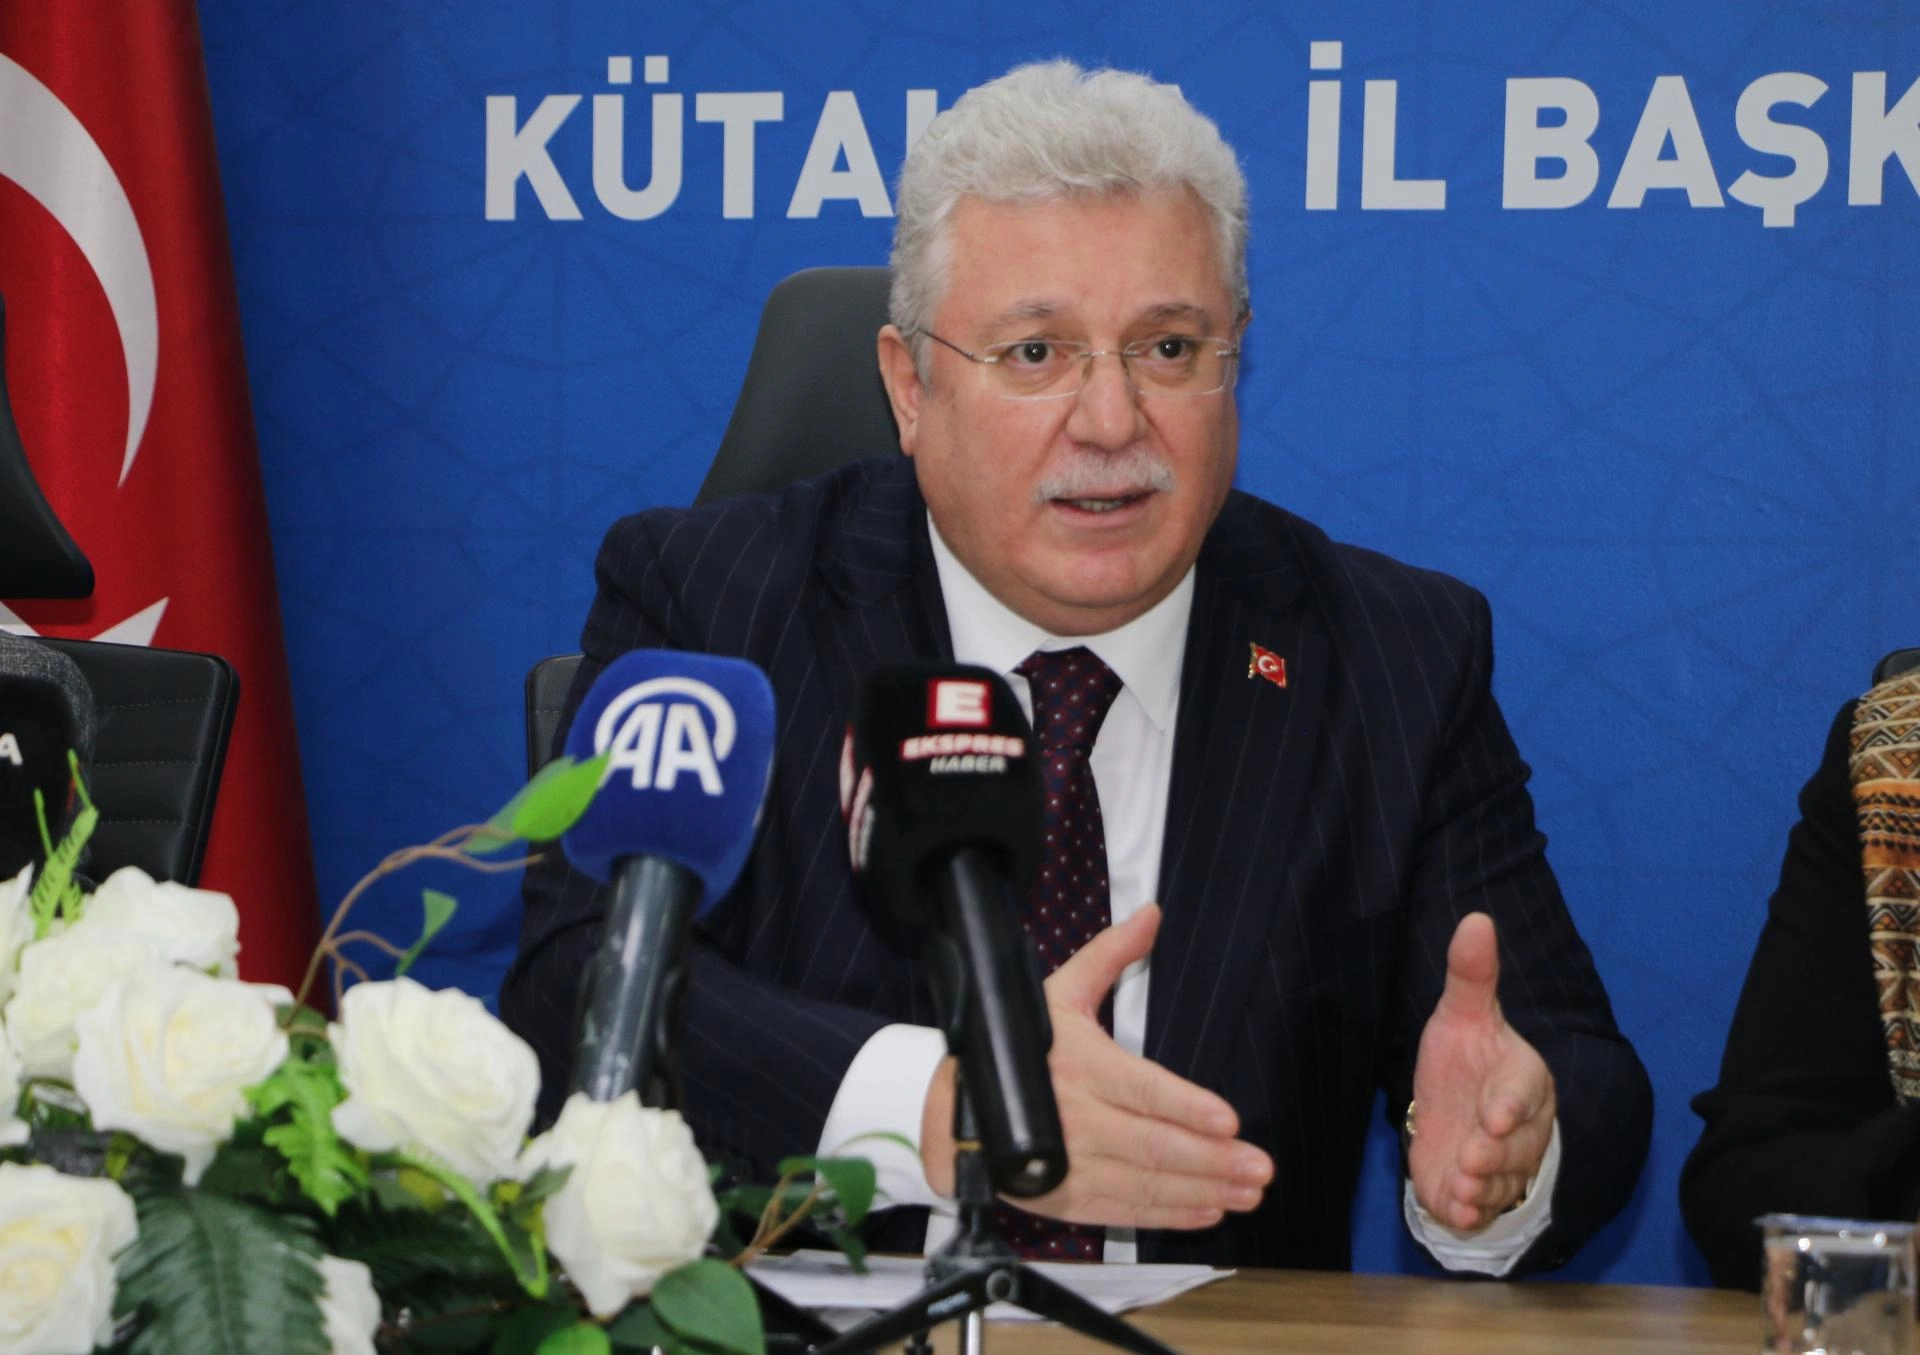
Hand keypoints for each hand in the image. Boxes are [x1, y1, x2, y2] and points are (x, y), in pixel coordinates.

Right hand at [920, 903, 1272, 1229]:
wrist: (951, 1113)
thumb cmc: (1013, 1048)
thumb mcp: (1054, 993)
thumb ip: (1109, 956)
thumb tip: (1151, 914)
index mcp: (1079, 1066)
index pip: (1141, 1090)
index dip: (1185, 1107)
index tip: (1228, 1120)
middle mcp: (1076, 1119)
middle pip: (1152, 1144)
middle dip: (1211, 1159)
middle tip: (1260, 1168)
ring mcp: (1071, 1165)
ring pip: (1145, 1183)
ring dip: (1202, 1191)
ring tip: (1247, 1193)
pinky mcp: (1066, 1199)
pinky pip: (1125, 1211)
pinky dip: (1168, 1215)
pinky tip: (1207, 1210)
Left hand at [1408, 912, 1556, 1230]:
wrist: (1455, 1110)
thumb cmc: (1465, 1058)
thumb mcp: (1461, 1015)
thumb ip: (1471, 976)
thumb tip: (1476, 919)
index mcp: (1522, 1080)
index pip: (1524, 1093)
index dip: (1511, 1105)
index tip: (1495, 1115)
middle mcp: (1521, 1127)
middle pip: (1516, 1145)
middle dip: (1495, 1154)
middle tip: (1473, 1158)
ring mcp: (1502, 1165)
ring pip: (1501, 1181)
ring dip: (1482, 1188)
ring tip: (1463, 1186)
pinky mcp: (1479, 1193)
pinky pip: (1482, 1209)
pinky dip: (1470, 1213)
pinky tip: (1456, 1212)